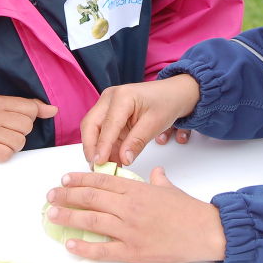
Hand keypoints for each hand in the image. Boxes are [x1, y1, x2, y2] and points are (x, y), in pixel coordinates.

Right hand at [0, 95, 57, 161]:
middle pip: (27, 126)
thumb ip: (30, 108)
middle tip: (4, 134)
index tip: (13, 122)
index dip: (28, 119)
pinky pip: (7, 154)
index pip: (31, 109)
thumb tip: (54, 110)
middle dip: (20, 134)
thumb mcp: (6, 112)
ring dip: (12, 147)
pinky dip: (4, 156)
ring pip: (19, 142)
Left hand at [45, 167, 225, 262]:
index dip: (79, 179)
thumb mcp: (170, 188)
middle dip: (67, 196)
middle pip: (90, 199)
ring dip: (68, 217)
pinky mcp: (133, 250)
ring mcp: (129, 230)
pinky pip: (103, 249)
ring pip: (91, 221)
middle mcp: (129, 207)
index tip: (64, 179)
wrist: (206, 231)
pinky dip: (84, 247)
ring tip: (52, 215)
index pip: (101, 181)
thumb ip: (157, 180)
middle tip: (51, 196)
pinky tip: (70, 243)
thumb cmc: (189, 211)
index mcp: (136, 190)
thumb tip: (155, 173)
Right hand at [81, 74, 199, 166]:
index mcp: (122, 96)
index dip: (102, 145)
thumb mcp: (154, 124)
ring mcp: (107, 106)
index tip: (99, 162)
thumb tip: (124, 159)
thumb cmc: (165, 103)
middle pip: (91, 124)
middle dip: (91, 147)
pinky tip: (110, 161)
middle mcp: (109, 98)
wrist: (171, 94)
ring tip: (104, 168)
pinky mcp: (109, 115)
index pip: (108, 124)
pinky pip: (101, 133)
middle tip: (96, 167)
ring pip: (92, 129)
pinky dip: (104, 148)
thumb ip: (137, 142)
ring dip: (96, 149)